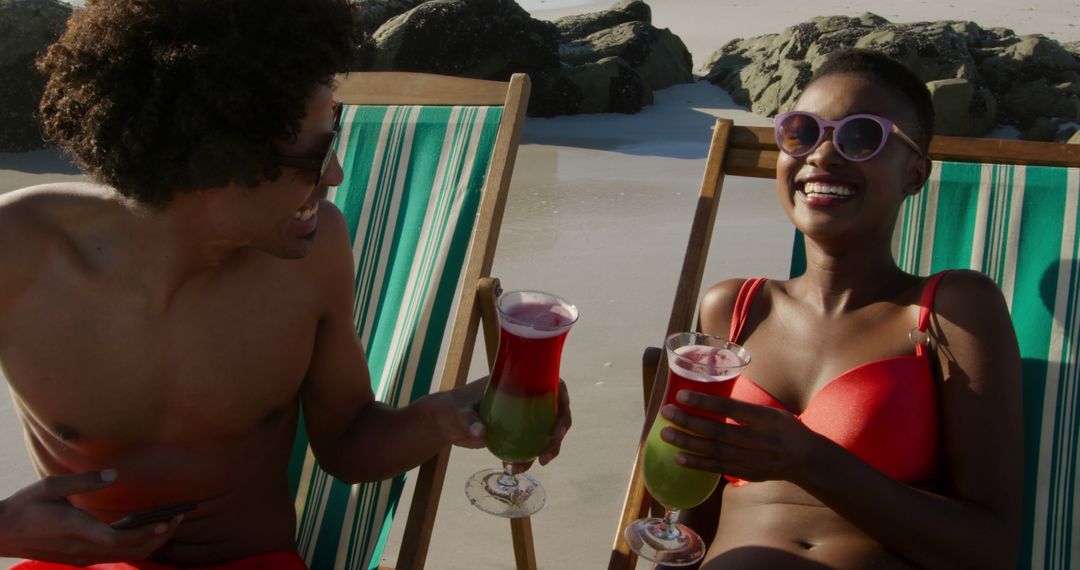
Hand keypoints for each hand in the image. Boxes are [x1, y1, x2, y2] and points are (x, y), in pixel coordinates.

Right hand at [0, 470, 182, 562]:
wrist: (0, 534)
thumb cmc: (24, 507)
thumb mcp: (50, 486)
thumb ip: (84, 480)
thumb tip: (113, 474)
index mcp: (76, 529)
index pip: (118, 539)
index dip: (146, 534)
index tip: (166, 522)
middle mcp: (82, 549)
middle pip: (129, 552)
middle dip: (159, 537)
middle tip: (180, 517)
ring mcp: (81, 557)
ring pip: (124, 557)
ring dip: (150, 543)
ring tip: (170, 523)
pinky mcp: (80, 559)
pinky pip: (115, 556)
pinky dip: (135, 546)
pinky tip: (146, 531)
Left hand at [426, 378, 571, 473]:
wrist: (442, 423)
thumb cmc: (450, 408)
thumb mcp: (458, 411)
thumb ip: (469, 420)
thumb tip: (481, 433)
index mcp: (517, 383)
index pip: (551, 385)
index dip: (563, 400)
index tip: (559, 422)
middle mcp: (524, 398)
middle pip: (554, 412)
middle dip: (557, 434)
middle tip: (546, 455)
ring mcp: (521, 416)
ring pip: (545, 431)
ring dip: (546, 449)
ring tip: (533, 465)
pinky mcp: (514, 433)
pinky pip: (530, 445)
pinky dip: (527, 458)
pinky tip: (515, 469)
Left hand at [659, 390, 821, 482]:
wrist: (806, 460)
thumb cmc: (785, 429)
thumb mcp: (772, 412)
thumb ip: (744, 409)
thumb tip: (710, 398)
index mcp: (764, 419)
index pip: (730, 408)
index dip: (704, 402)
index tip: (682, 394)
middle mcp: (757, 440)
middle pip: (717, 431)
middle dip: (688, 421)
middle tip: (665, 412)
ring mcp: (751, 459)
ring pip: (713, 450)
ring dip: (687, 442)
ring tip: (665, 434)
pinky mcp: (746, 473)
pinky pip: (717, 468)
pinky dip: (697, 463)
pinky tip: (678, 457)